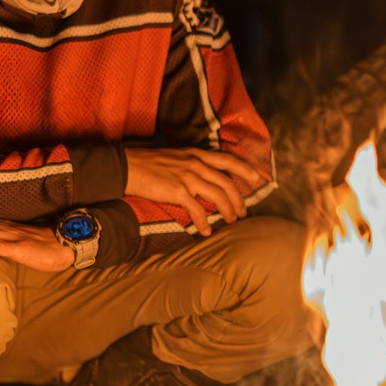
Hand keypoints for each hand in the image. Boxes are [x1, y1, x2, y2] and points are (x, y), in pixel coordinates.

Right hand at [123, 146, 261, 235]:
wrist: (127, 166)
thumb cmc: (149, 163)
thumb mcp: (176, 156)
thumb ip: (192, 163)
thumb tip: (205, 176)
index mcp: (196, 154)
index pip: (228, 159)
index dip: (245, 168)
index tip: (257, 178)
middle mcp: (196, 164)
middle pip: (227, 182)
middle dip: (239, 199)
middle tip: (243, 212)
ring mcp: (187, 177)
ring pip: (218, 196)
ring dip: (228, 211)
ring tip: (231, 221)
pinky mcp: (177, 191)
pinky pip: (197, 210)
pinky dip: (204, 223)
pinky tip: (206, 231)